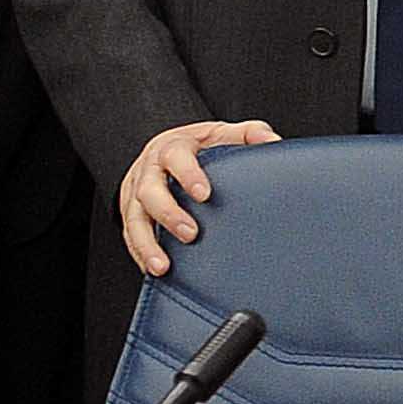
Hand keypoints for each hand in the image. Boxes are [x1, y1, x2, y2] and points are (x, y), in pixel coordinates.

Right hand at [117, 120, 277, 275]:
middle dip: (169, 214)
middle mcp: (148, 171)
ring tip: (162, 266)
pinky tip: (154, 270)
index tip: (204, 194)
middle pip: (149, 192)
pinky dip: (140, 254)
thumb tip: (272, 141)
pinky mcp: (130, 215)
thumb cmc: (196, 146)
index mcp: (172, 149)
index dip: (188, 175)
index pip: (176, 158)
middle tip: (191, 234)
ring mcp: (135, 195)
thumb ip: (248, 133)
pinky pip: (130, 237)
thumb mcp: (220, 133)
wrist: (160, 150)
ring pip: (134, 220)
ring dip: (147, 244)